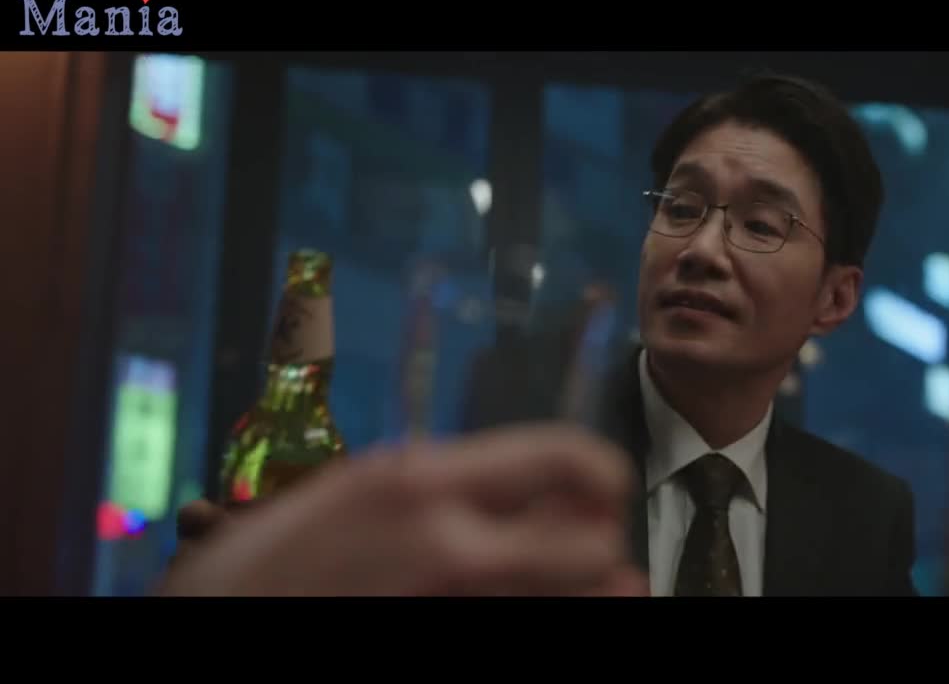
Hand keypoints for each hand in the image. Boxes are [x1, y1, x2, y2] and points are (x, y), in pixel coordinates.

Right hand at [155, 423, 646, 596]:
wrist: (209, 610)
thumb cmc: (265, 565)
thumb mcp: (352, 499)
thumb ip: (436, 494)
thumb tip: (527, 499)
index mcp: (420, 480)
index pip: (563, 458)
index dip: (601, 478)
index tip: (605, 498)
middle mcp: (442, 538)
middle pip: (587, 543)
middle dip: (600, 550)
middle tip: (598, 557)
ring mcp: (446, 593)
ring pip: (571, 586)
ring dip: (593, 588)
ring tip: (608, 586)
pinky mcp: (439, 622)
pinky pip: (523, 614)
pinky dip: (545, 604)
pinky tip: (554, 601)